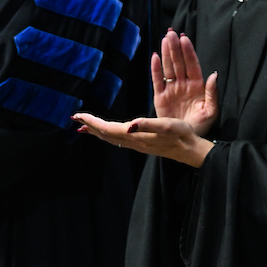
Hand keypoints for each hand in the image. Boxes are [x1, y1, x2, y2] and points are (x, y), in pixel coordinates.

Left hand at [72, 113, 214, 167]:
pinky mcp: (142, 144)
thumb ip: (147, 125)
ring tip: (85, 127)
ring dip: (98, 132)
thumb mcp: (166, 125)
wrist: (191, 150)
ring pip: (111, 138)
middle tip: (76, 119)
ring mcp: (137, 145)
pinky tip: (109, 133)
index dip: (93, 121)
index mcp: (136, 136)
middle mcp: (133, 142)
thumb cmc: (181, 135)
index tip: (78, 115)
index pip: (108, 128)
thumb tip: (130, 125)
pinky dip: (108, 134)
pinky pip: (119, 139)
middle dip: (91, 126)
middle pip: (106, 135)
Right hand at [151, 30, 217, 135]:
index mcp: (197, 86)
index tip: (185, 38)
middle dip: (175, 47)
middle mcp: (184, 84)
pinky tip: (155, 57)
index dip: (188, 51)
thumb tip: (213, 74)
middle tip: (171, 33)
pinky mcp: (160, 97)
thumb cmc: (200, 127)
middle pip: (179, 62)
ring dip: (166, 53)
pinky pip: (157, 80)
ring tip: (164, 39)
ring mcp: (172, 90)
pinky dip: (155, 69)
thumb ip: (212, 93)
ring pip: (168, 67)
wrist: (185, 141)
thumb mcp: (211, 111)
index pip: (192, 64)